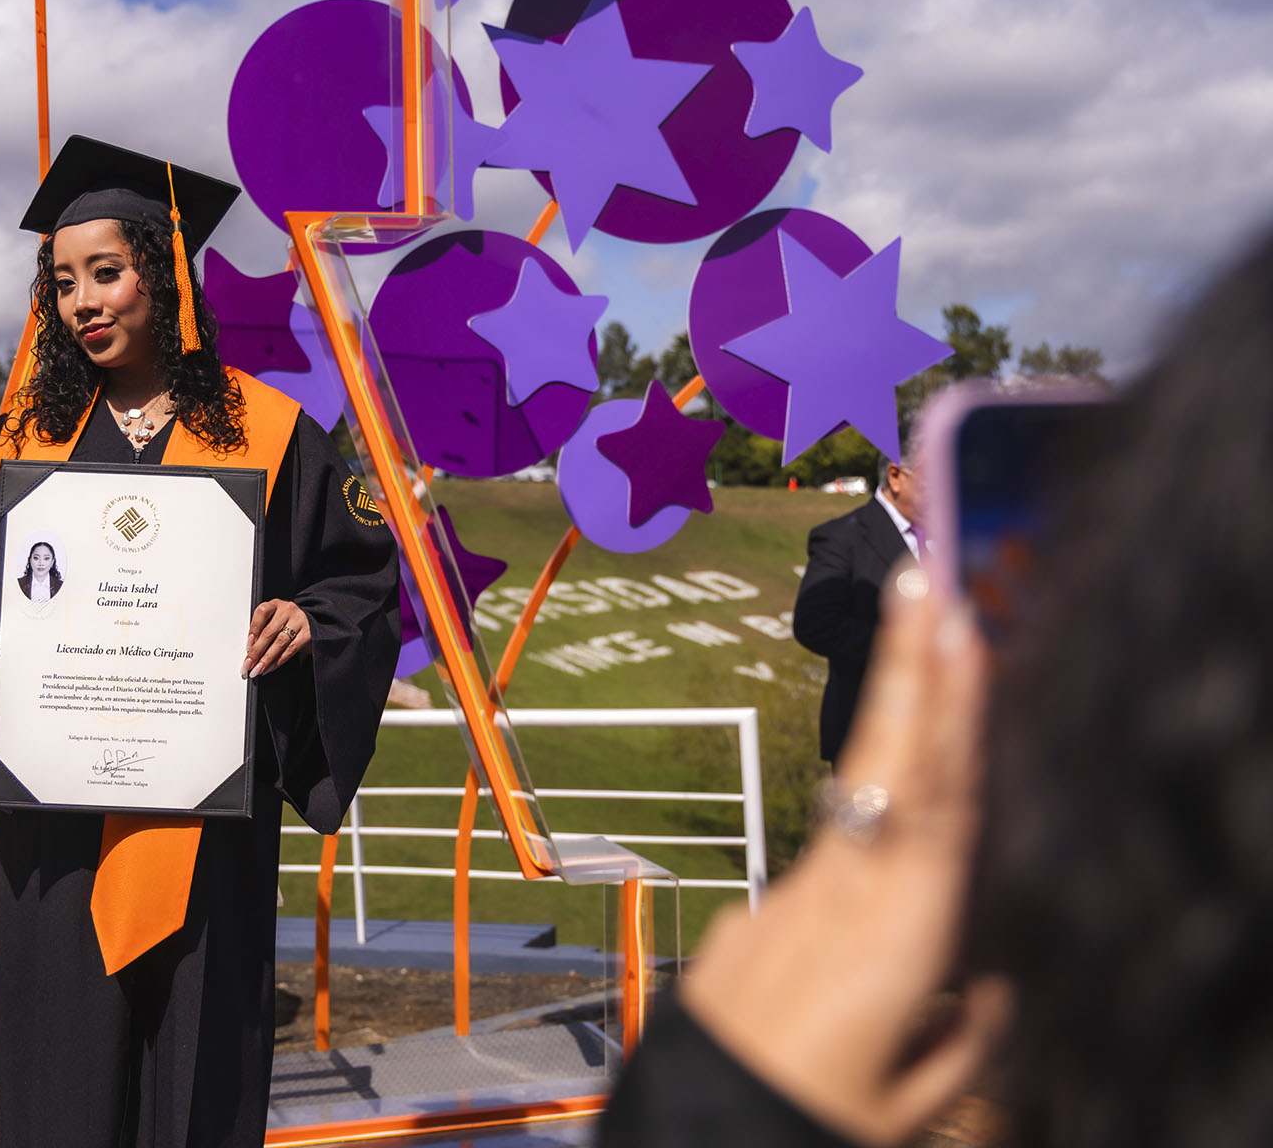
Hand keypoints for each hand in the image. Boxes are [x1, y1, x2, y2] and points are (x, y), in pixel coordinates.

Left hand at [243, 599, 309, 678]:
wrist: (311, 620)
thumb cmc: (287, 621)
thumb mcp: (273, 618)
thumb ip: (262, 630)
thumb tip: (250, 651)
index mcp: (275, 605)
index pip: (262, 613)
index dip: (253, 630)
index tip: (247, 646)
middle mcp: (287, 611)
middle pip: (269, 632)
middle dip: (257, 651)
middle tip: (248, 664)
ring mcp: (299, 621)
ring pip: (280, 642)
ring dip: (267, 659)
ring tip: (258, 669)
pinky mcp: (308, 634)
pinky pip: (290, 650)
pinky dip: (278, 661)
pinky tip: (270, 668)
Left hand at [678, 569, 1008, 1146]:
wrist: (691, 1135)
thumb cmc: (802, 1118)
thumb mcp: (913, 1101)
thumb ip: (959, 1033)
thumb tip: (983, 983)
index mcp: (894, 938)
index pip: (937, 803)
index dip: (952, 715)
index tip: (960, 635)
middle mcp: (839, 901)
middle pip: (888, 769)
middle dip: (909, 671)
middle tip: (922, 581)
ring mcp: (787, 902)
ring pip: (855, 796)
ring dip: (890, 718)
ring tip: (916, 636)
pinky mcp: (753, 919)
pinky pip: (825, 854)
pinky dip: (862, 808)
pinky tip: (886, 784)